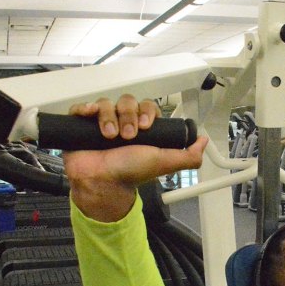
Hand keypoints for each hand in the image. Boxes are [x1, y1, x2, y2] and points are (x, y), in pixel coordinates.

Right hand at [64, 94, 206, 221]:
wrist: (103, 184)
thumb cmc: (131, 173)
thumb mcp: (165, 163)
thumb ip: (188, 155)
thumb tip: (203, 140)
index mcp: (141, 128)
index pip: (147, 106)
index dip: (147, 112)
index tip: (146, 126)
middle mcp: (122, 122)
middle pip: (127, 101)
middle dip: (129, 116)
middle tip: (128, 135)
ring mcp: (101, 122)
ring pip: (106, 103)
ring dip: (109, 117)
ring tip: (110, 136)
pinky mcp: (82, 124)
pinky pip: (84, 106)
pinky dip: (87, 108)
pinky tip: (90, 116)